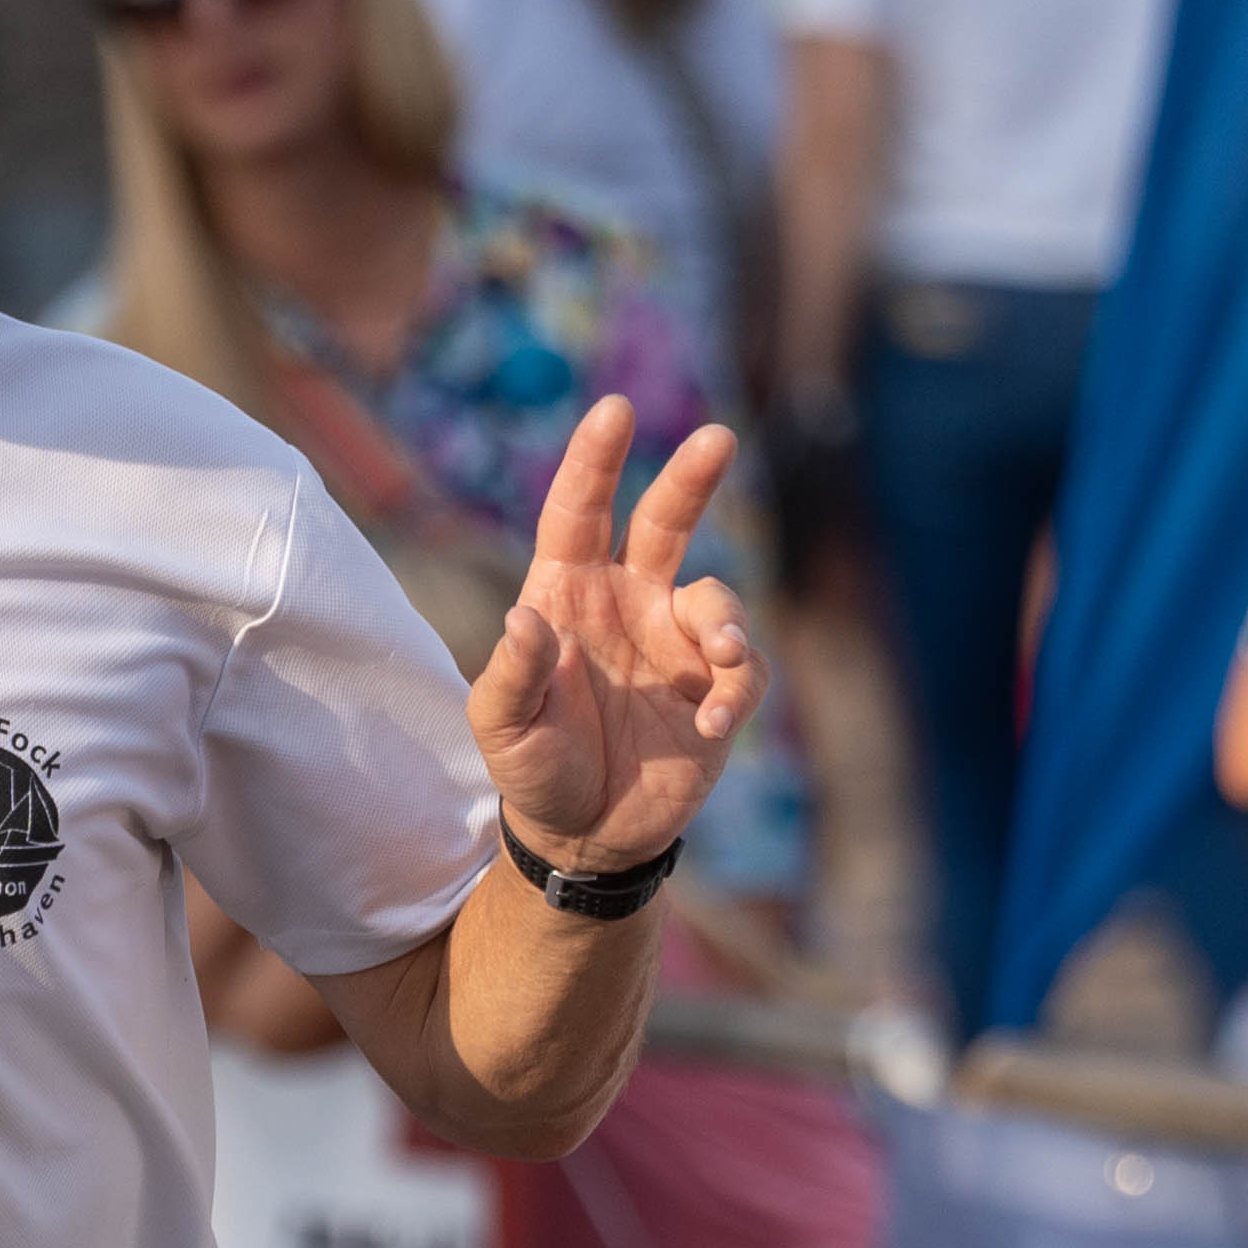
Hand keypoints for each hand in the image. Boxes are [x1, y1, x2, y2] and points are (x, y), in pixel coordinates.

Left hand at [468, 405, 762, 874]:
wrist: (585, 836)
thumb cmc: (533, 770)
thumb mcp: (502, 728)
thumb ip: (512, 673)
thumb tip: (524, 619)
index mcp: (568, 594)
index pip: (579, 512)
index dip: (595, 461)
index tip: (615, 411)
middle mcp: (627, 602)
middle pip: (664, 521)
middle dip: (691, 478)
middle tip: (718, 438)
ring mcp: (675, 642)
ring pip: (718, 599)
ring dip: (725, 621)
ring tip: (719, 655)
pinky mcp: (715, 688)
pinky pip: (745, 671)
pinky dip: (736, 690)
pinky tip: (710, 727)